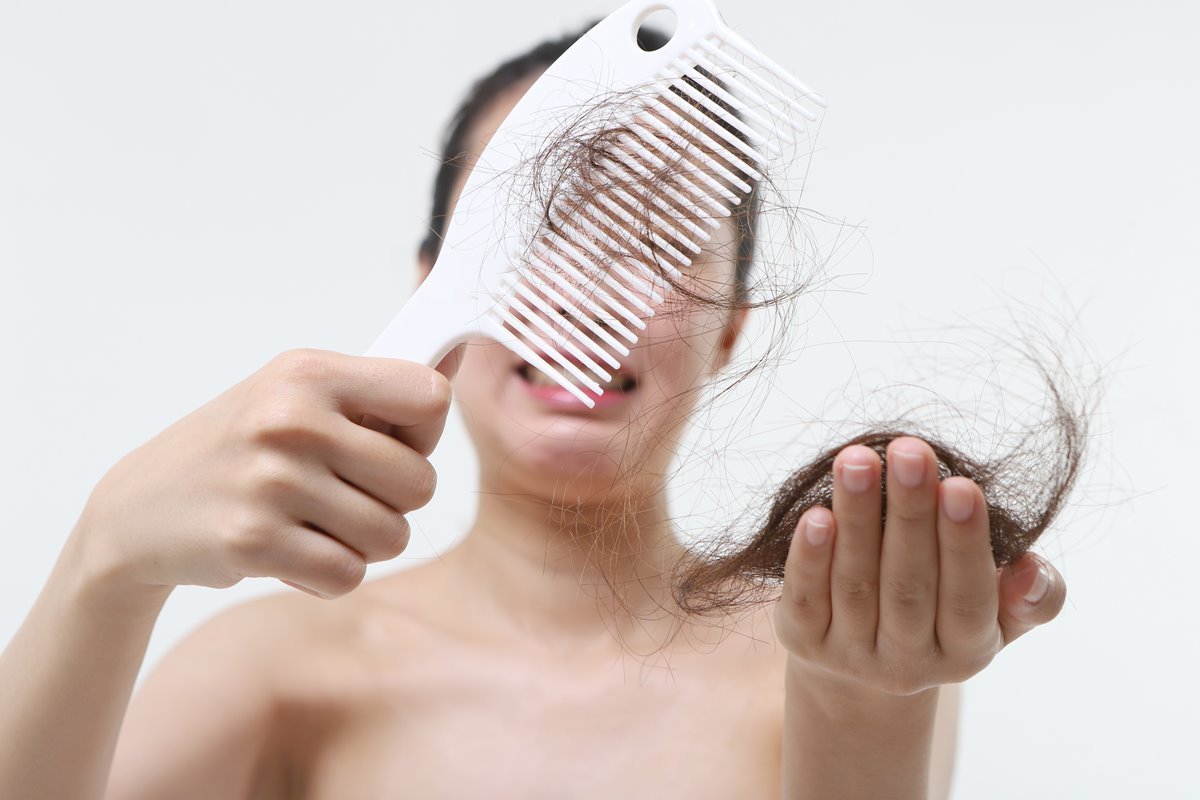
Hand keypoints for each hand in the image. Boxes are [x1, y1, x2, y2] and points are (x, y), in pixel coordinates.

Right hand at [70, 348, 455, 598]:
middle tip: (344, 494)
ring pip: (391, 535)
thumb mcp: (295, 393)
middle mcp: (292, 419)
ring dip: (362, 542)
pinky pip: (348, 574)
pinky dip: (330, 575)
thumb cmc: (239, 447)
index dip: (424, 435)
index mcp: (309, 372)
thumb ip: (377, 387)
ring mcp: (272, 480)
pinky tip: (294, 554)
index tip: (389, 443)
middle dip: (394, 501)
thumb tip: (458, 354)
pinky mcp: (255, 540)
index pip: (431, 399)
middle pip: (422, 483)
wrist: (138, 509)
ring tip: (314, 523)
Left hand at [773, 436, 1065, 696]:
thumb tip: (1031, 570)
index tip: (961, 484)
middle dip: (909, 515)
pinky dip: (809, 557)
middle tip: (909, 450)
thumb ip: (1031, 597)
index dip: (963, 543)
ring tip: (856, 460)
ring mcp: (851, 655)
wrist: (862, 669)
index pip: (968, 598)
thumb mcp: (1000, 616)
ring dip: (856, 518)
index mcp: (965, 650)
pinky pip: (806, 598)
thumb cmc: (942, 614)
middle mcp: (908, 662)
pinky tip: (815, 514)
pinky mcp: (803, 641)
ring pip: (854, 584)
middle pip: (907, 586)